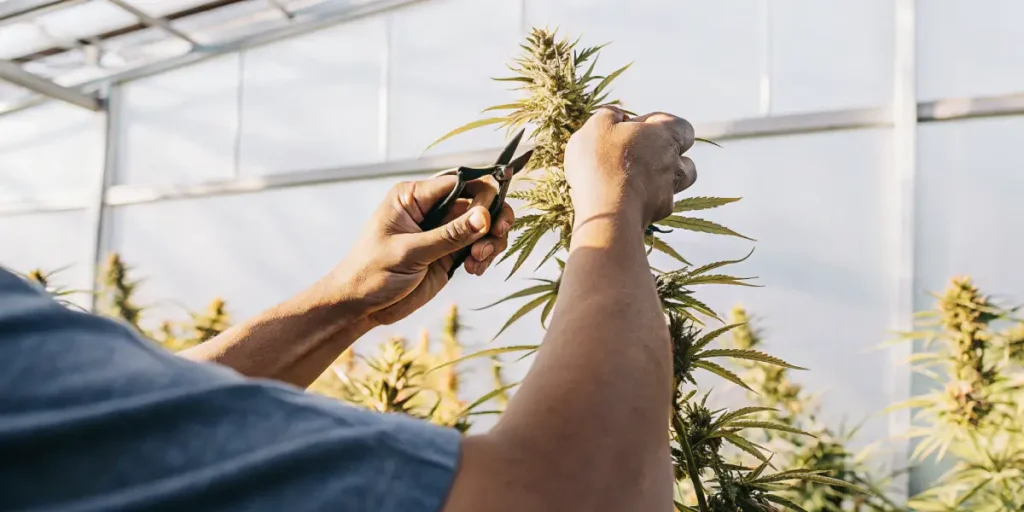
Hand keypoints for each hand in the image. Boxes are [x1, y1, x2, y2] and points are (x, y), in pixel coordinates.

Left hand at [327, 175, 513, 325]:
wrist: (359, 306)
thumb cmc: (371, 273)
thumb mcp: (410, 252)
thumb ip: (449, 235)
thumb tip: (484, 216)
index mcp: (413, 197)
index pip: (459, 183)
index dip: (481, 197)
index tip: (489, 220)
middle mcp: (430, 209)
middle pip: (477, 202)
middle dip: (491, 219)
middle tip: (495, 238)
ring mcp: (442, 232)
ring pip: (482, 225)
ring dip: (490, 241)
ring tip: (478, 261)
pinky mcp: (449, 253)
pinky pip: (478, 246)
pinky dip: (485, 256)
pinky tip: (475, 269)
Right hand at [564, 107, 695, 228]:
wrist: (608, 213)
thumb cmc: (602, 163)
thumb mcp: (596, 126)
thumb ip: (609, 115)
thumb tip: (617, 116)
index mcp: (664, 135)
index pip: (681, 127)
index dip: (661, 126)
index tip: (636, 129)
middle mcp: (673, 162)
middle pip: (683, 157)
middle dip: (666, 155)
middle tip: (638, 156)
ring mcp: (669, 190)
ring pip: (678, 182)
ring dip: (662, 179)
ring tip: (635, 179)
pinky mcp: (659, 213)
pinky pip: (659, 203)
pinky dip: (647, 201)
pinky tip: (625, 200)